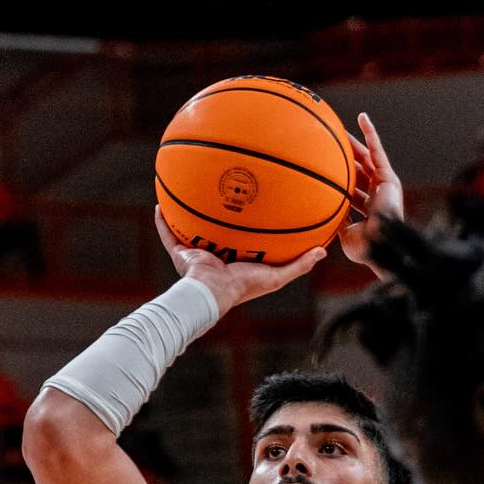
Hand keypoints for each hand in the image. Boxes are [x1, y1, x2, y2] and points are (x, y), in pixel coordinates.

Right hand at [154, 207, 325, 315]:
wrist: (212, 293)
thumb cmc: (244, 287)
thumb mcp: (277, 275)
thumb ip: (299, 264)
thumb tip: (323, 252)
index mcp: (236, 261)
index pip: (243, 240)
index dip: (246, 226)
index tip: (253, 209)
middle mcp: (215, 255)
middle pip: (216, 231)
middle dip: (217, 215)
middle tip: (221, 192)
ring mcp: (196, 254)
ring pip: (190, 229)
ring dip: (188, 213)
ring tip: (187, 191)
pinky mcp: (180, 253)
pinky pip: (168, 234)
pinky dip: (163, 221)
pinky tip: (160, 204)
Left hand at [338, 113, 403, 277]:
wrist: (379, 246)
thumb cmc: (363, 247)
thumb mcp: (343, 233)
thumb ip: (336, 219)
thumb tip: (321, 209)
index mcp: (367, 208)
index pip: (352, 189)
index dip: (340, 178)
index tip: (326, 168)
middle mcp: (376, 195)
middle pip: (358, 169)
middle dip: (344, 156)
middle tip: (329, 143)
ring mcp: (384, 185)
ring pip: (366, 157)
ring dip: (353, 142)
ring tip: (338, 128)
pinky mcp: (389, 178)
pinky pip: (378, 151)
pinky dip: (371, 134)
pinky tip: (362, 118)